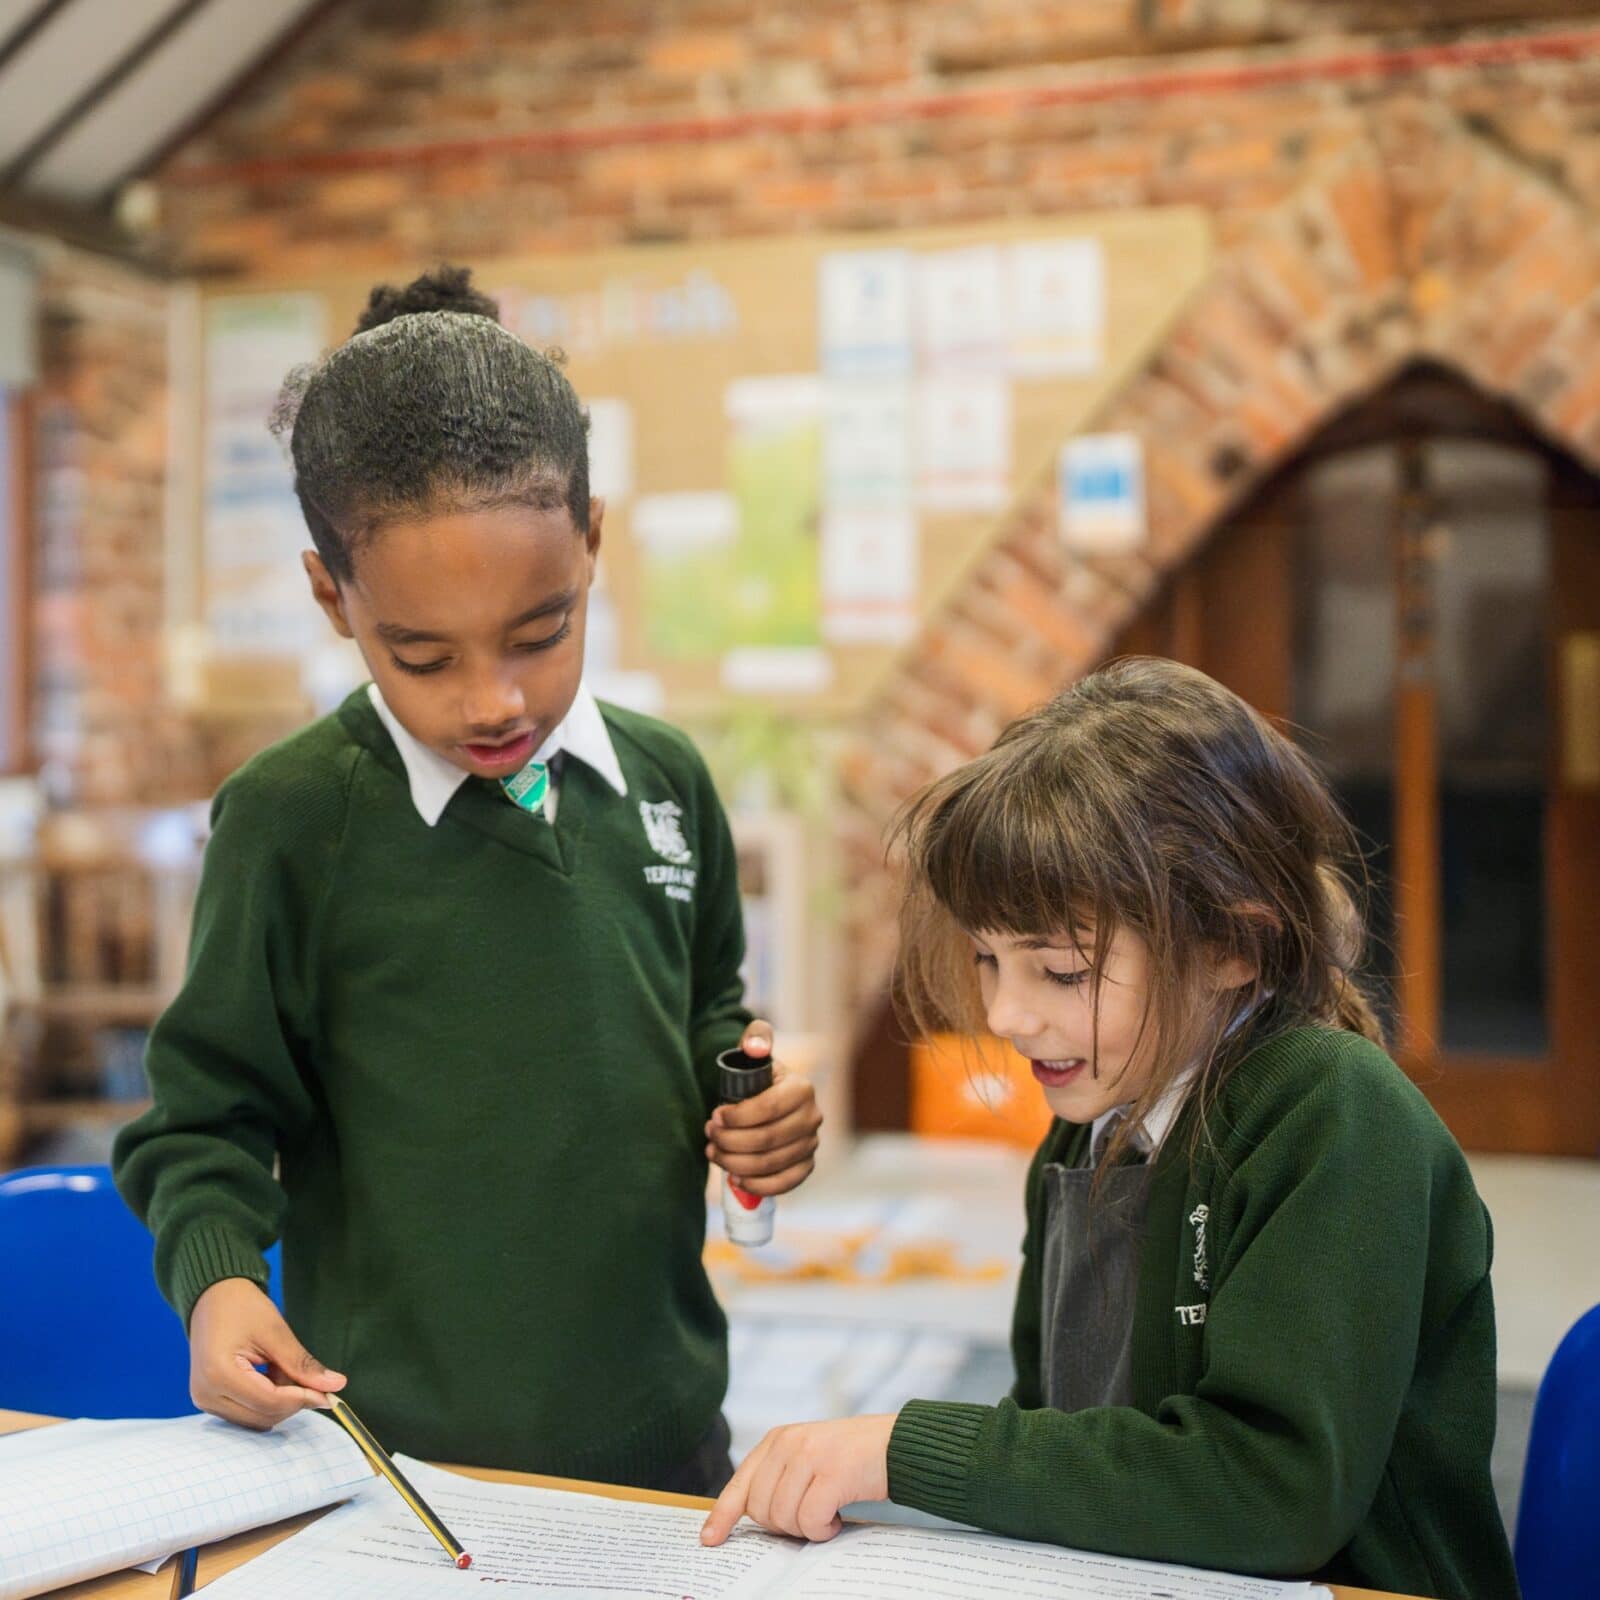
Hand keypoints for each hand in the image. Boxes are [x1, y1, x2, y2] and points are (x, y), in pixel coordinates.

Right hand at [188, 1277, 345, 1428]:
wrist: (213, 1298)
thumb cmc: (242, 1307)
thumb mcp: (275, 1331)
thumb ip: (302, 1364)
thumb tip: (335, 1385)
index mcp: (219, 1374)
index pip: (269, 1401)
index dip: (302, 1399)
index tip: (329, 1394)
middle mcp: (206, 1394)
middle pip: (262, 1415)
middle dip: (293, 1402)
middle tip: (312, 1379)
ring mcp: (204, 1401)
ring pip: (256, 1419)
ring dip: (280, 1402)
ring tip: (284, 1368)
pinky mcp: (209, 1401)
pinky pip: (246, 1413)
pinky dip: (267, 1401)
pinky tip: (273, 1376)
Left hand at [700, 1415, 895, 1544]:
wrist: (897, 1444)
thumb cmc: (851, 1460)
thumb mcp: (807, 1458)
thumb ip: (779, 1477)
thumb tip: (746, 1519)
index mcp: (777, 1439)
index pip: (740, 1483)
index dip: (722, 1515)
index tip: (709, 1540)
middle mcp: (788, 1443)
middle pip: (761, 1510)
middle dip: (784, 1526)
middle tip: (811, 1516)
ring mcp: (810, 1455)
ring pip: (784, 1518)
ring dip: (808, 1528)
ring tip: (828, 1511)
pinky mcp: (833, 1473)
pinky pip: (810, 1520)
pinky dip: (824, 1529)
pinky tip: (838, 1516)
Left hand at [707, 1021, 821, 1196]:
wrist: (764, 1098)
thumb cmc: (755, 1075)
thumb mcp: (753, 1051)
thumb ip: (755, 1038)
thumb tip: (756, 1047)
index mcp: (802, 1088)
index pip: (768, 1108)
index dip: (737, 1117)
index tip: (714, 1116)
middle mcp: (813, 1117)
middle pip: (767, 1139)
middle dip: (730, 1141)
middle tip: (709, 1135)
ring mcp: (812, 1144)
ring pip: (771, 1163)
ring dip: (736, 1162)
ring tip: (714, 1152)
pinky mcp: (806, 1166)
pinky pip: (784, 1183)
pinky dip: (758, 1185)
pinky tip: (735, 1178)